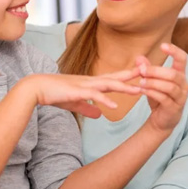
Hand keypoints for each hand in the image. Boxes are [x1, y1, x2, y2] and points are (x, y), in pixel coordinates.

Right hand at [26, 69, 140, 117]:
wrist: (37, 89)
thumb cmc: (55, 94)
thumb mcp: (75, 103)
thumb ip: (88, 108)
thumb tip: (100, 115)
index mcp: (92, 83)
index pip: (115, 79)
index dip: (129, 77)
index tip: (144, 75)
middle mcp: (91, 81)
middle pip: (116, 78)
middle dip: (133, 76)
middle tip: (150, 73)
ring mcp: (84, 85)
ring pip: (108, 84)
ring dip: (124, 87)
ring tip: (138, 90)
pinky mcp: (76, 91)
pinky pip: (93, 96)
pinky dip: (104, 100)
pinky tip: (113, 105)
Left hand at [137, 43, 187, 132]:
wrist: (162, 121)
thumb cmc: (159, 98)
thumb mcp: (152, 82)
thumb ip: (147, 70)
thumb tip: (139, 57)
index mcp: (180, 75)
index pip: (182, 59)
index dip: (174, 51)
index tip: (162, 45)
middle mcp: (183, 85)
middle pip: (173, 74)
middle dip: (156, 71)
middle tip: (141, 70)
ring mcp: (180, 97)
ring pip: (169, 86)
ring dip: (153, 83)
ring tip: (140, 82)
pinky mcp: (174, 108)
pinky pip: (164, 98)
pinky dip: (152, 93)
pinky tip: (142, 91)